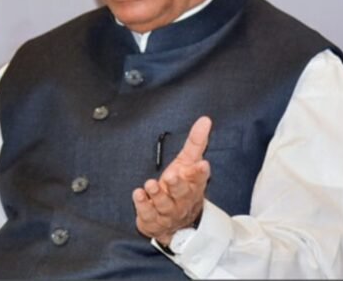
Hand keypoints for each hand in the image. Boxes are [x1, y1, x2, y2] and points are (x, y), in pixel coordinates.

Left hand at [132, 116, 211, 246]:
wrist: (175, 222)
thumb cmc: (181, 186)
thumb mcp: (187, 162)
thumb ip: (196, 142)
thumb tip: (205, 119)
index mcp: (193, 185)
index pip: (199, 178)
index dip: (200, 172)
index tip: (202, 165)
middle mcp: (182, 200)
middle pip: (182, 193)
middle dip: (177, 185)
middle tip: (171, 176)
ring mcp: (168, 212)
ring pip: (164, 205)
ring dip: (157, 194)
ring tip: (150, 184)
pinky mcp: (153, 220)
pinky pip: (148, 214)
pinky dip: (143, 205)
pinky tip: (138, 194)